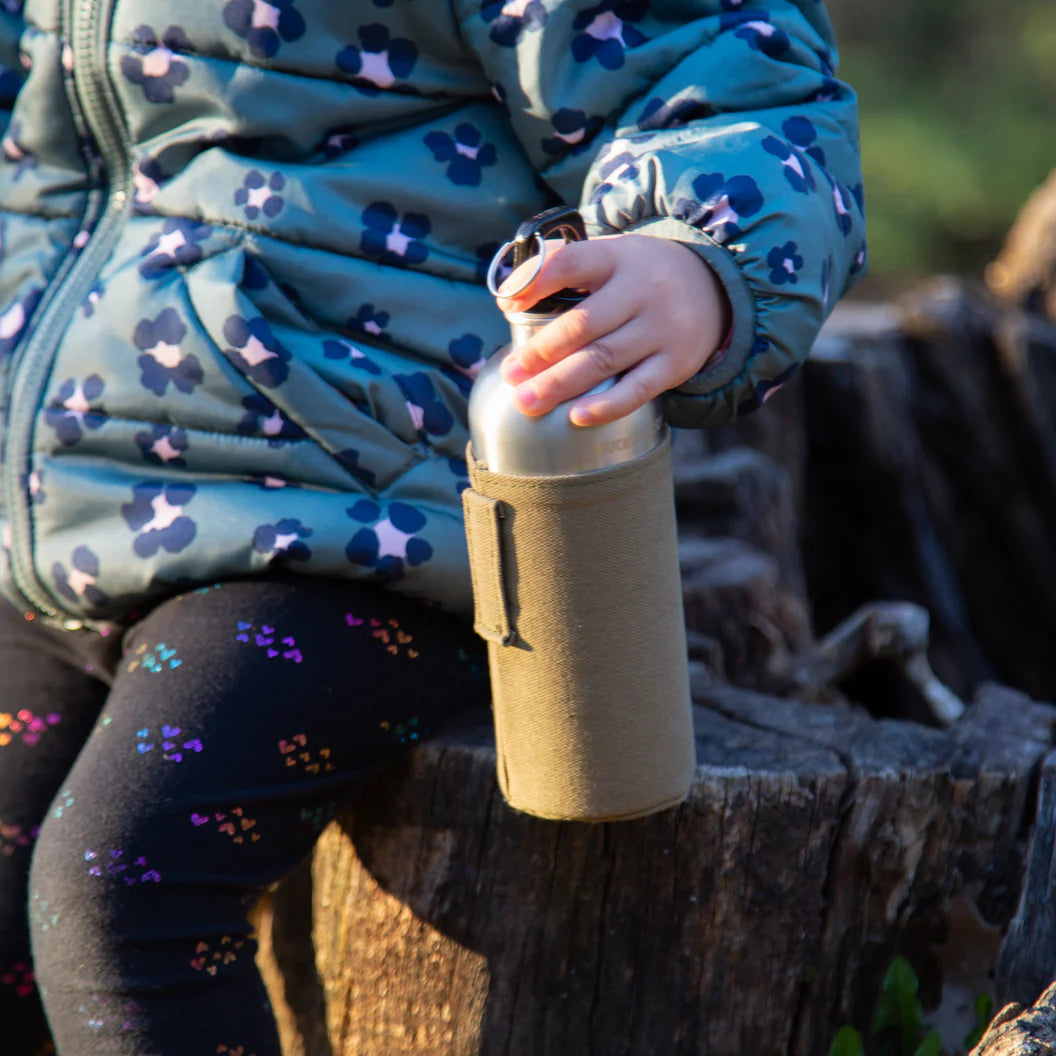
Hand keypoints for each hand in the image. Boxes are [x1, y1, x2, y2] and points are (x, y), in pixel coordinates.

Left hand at [495, 233, 729, 425]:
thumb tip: (508, 295)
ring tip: (527, 401)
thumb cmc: (639, 277)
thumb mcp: (610, 256)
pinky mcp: (676, 363)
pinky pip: (638, 389)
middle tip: (511, 374)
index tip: (507, 306)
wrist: (712, 289)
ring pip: (605, 359)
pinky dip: (607, 405)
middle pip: (584, 325)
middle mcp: (643, 291)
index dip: (536, 284)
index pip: (572, 264)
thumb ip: (564, 267)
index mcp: (618, 258)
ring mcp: (662, 329)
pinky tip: (576, 416)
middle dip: (541, 352)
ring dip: (561, 383)